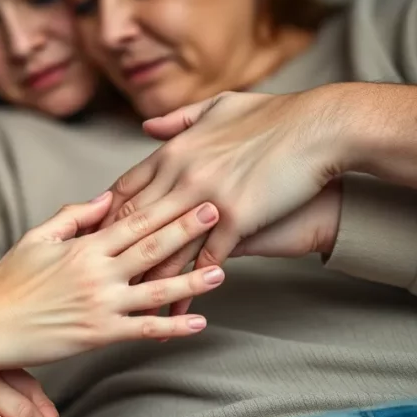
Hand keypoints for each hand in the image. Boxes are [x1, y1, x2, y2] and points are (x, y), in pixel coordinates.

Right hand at [0, 190, 224, 371]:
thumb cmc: (8, 280)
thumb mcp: (36, 238)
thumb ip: (73, 217)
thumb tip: (105, 199)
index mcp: (85, 247)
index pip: (134, 221)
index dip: (168, 207)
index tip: (193, 192)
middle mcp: (98, 274)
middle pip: (152, 249)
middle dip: (187, 231)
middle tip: (220, 213)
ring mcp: (102, 305)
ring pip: (156, 291)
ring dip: (191, 281)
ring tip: (222, 272)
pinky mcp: (100, 335)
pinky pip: (143, 330)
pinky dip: (172, 326)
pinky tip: (198, 322)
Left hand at [100, 89, 345, 314]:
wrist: (320, 128)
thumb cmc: (274, 115)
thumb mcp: (219, 107)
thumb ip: (179, 120)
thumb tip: (147, 127)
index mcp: (175, 150)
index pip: (127, 188)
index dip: (108, 215)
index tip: (96, 237)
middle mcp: (183, 174)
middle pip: (136, 220)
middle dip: (115, 252)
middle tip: (96, 279)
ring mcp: (207, 198)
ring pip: (165, 246)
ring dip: (146, 278)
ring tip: (129, 304)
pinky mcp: (237, 219)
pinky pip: (205, 261)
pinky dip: (189, 288)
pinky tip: (177, 310)